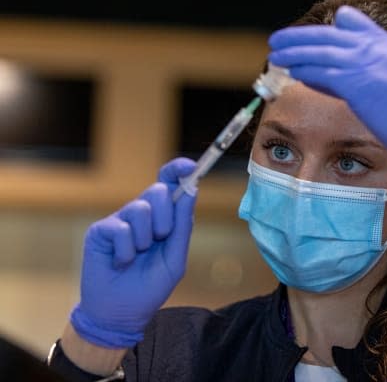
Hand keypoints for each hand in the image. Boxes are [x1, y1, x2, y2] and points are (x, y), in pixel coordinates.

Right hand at [70, 158, 196, 347]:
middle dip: (166, 216)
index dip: (178, 170)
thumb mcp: (175, 258)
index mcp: (162, 218)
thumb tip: (192, 190)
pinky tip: (121, 264)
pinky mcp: (100, 230)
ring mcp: (119, 220)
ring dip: (146, 238)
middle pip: (157, 191)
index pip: (168, 184)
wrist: (122, 313)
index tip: (191, 166)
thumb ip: (183, 226)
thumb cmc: (150, 286)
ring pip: (140, 208)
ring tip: (138, 256)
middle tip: (161, 239)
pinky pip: (121, 229)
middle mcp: (140, 214)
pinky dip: (127, 252)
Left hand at [268, 5, 386, 175]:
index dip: (322, 29)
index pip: (350, 23)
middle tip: (277, 40)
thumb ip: (370, 66)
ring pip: (321, 53)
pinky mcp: (360, 86)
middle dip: (298, 38)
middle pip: (328, 36)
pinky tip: (293, 72)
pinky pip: (324, 73)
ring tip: (276, 55)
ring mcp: (369, 65)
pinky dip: (306, 71)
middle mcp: (378, 49)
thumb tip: (334, 71)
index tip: (303, 35)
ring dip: (295, 52)